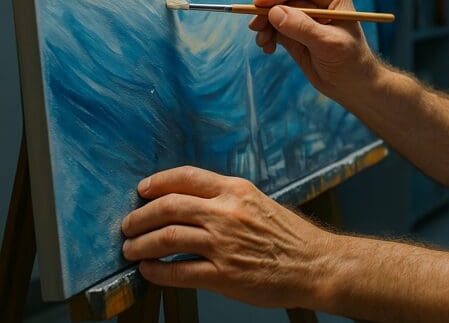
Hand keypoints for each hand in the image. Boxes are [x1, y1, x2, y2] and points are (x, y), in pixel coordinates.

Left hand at [121, 166, 335, 308]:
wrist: (315, 264)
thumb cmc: (290, 236)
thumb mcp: (260, 203)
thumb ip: (228, 200)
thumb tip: (191, 204)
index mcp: (237, 191)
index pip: (186, 177)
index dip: (157, 182)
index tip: (142, 190)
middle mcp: (227, 213)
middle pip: (168, 207)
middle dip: (140, 216)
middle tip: (128, 225)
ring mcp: (223, 244)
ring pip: (166, 238)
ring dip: (141, 244)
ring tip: (131, 250)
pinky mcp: (223, 275)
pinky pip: (177, 272)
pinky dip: (156, 272)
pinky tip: (149, 271)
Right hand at [249, 0, 380, 98]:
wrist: (353, 84)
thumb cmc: (351, 61)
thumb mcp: (329, 44)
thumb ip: (303, 27)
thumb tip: (274, 12)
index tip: (261, 4)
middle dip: (267, 9)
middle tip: (256, 27)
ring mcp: (302, 14)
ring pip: (273, 9)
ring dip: (263, 24)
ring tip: (264, 42)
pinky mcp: (292, 30)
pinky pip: (271, 26)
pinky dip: (266, 35)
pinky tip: (269, 48)